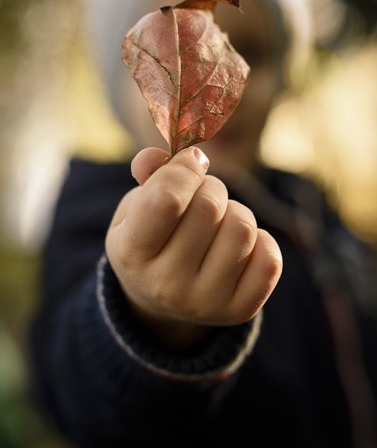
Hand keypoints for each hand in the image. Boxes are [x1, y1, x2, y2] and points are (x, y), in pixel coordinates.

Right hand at [105, 147, 281, 347]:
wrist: (161, 297)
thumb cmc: (150, 238)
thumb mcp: (136, 206)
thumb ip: (148, 175)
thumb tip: (156, 156)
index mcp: (132, 253)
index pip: (168, 199)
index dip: (185, 168)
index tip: (190, 163)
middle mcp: (166, 285)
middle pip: (210, 206)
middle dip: (211, 188)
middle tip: (202, 197)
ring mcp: (204, 303)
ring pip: (243, 228)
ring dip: (235, 213)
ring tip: (218, 223)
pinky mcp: (239, 311)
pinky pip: (270, 258)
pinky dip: (260, 241)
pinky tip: (236, 247)